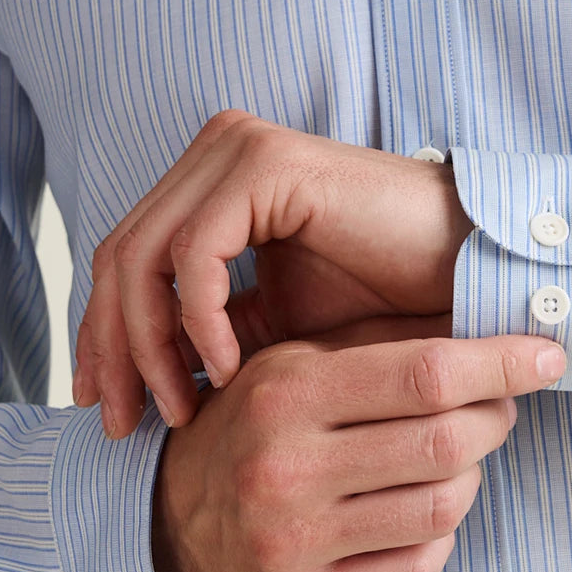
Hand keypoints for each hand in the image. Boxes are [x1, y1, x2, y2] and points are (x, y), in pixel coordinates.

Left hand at [73, 111, 476, 436]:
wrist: (467, 270)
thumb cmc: (385, 299)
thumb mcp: (275, 325)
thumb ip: (208, 335)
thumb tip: (142, 380)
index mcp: (215, 180)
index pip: (126, 258)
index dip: (104, 336)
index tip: (105, 408)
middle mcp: (219, 151)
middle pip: (120, 256)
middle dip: (112, 348)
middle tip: (119, 421)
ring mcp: (240, 149)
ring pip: (144, 255)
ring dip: (150, 344)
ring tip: (176, 409)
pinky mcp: (266, 164)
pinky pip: (197, 254)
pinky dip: (198, 320)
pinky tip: (225, 371)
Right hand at [151, 331, 566, 571]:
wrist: (172, 513)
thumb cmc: (259, 421)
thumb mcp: (301, 361)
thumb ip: (386, 342)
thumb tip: (495, 321)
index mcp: (286, 392)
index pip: (426, 374)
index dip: (502, 362)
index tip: (547, 356)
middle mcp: (283, 468)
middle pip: (446, 441)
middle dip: (496, 418)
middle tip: (501, 407)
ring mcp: (291, 543)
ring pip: (444, 506)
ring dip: (470, 476)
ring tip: (455, 457)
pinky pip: (420, 568)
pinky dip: (441, 534)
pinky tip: (421, 508)